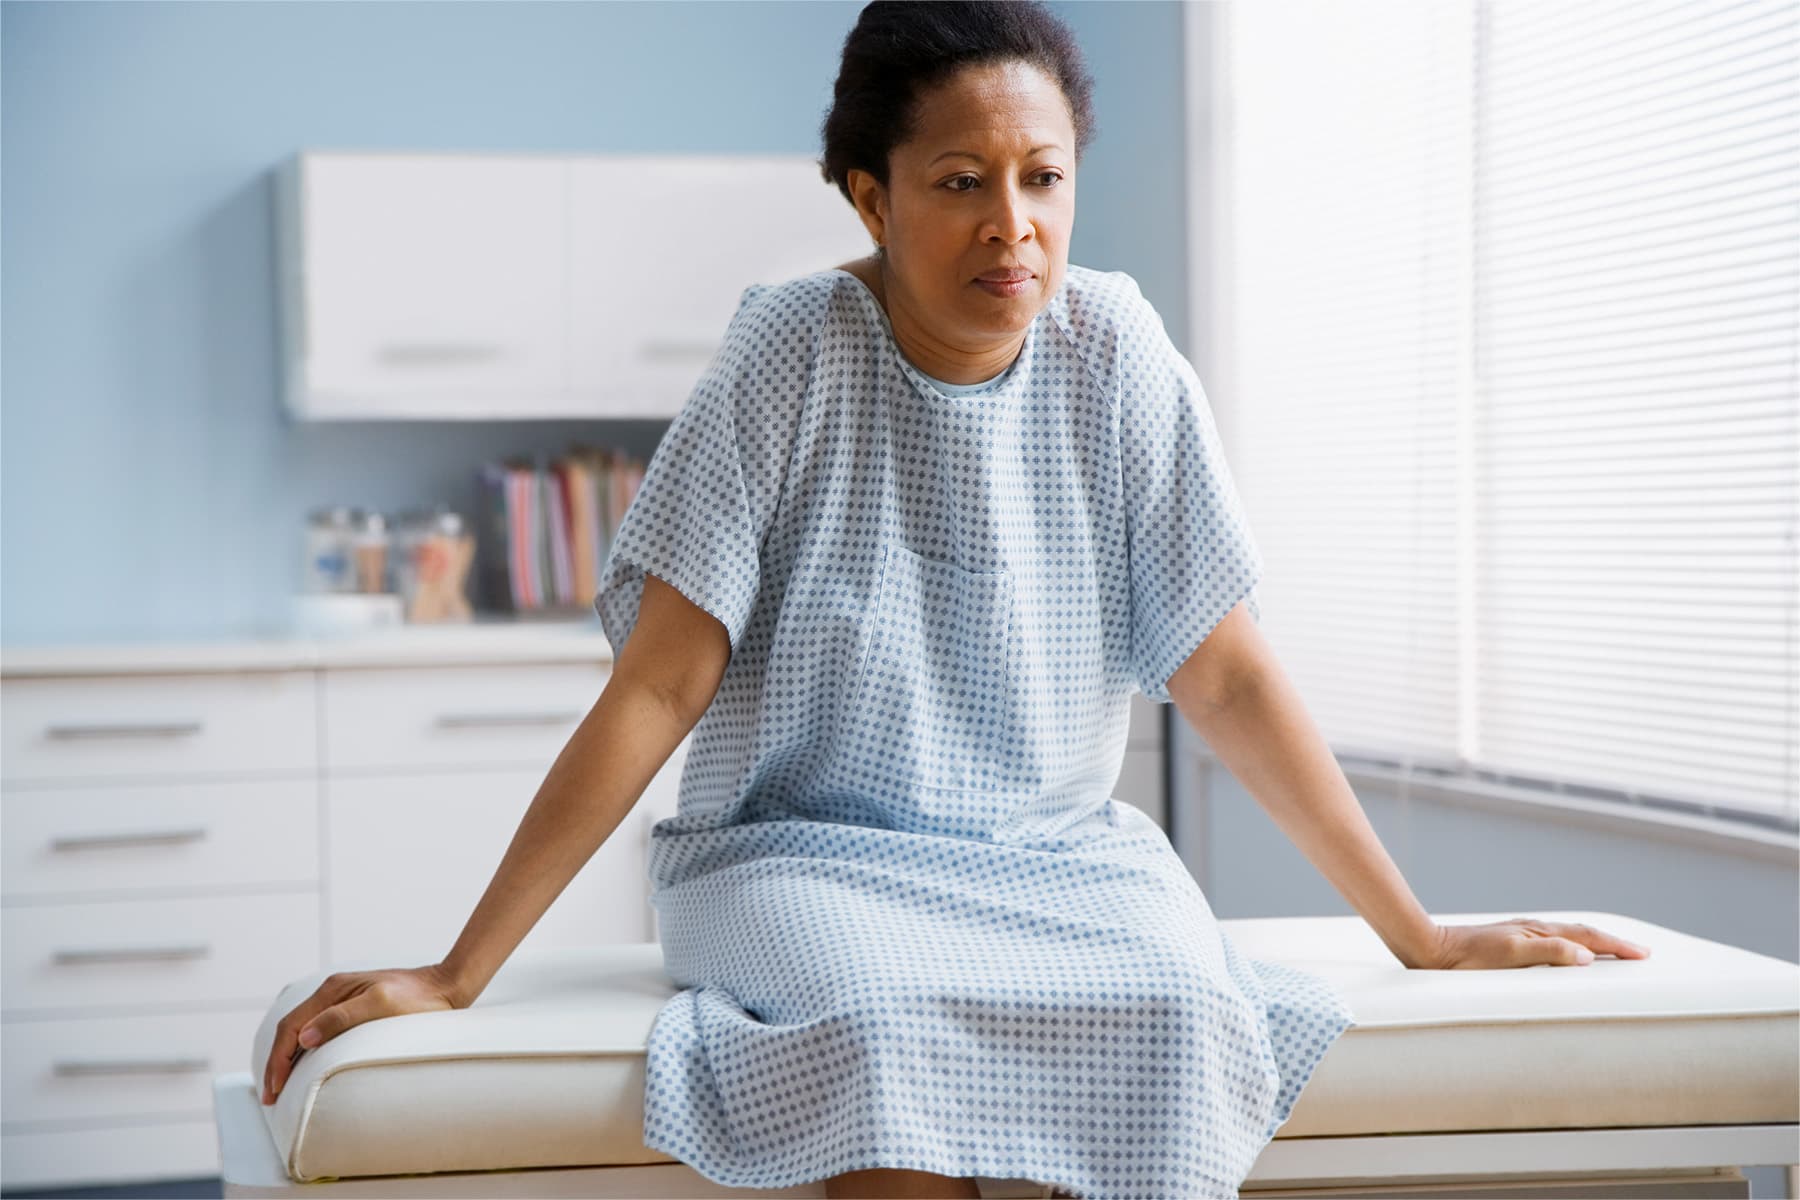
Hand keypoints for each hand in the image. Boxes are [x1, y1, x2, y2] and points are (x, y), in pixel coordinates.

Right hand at [261, 963, 463, 1104]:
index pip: (291, 1026)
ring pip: (300, 1029)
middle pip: (290, 1028)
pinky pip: (317, 1029)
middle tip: (270, 1096)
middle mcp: (332, 992)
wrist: (446, 986)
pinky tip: (305, 1065)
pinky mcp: (353, 1007)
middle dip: (276, 1062)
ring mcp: (342, 998)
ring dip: (286, 1057)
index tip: (274, 1089)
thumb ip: (342, 1017)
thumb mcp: (381, 1005)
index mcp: (333, 989)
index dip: (278, 1059)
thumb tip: (304, 1037)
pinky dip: (303, 1050)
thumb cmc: (418, 998)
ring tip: (280, 1086)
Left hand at [1420, 917, 1652, 969]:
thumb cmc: (1468, 958)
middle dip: (1613, 943)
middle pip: (1582, 934)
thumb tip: (1587, 958)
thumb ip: (1549, 953)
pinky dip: (1570, 947)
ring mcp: (1521, 934)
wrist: (1431, 949)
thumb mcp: (1511, 956)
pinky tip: (1566, 954)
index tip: (1644, 954)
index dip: (1617, 947)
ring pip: (1567, 937)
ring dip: (1593, 944)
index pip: (1588, 938)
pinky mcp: (1509, 943)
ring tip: (1612, 952)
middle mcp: (1533, 929)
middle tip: (1639, 953)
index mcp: (1539, 932)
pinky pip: (1551, 943)